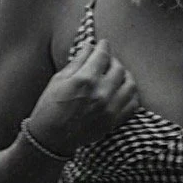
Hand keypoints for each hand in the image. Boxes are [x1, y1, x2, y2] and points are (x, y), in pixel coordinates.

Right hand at [26, 40, 140, 154]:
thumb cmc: (50, 106)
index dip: (103, 47)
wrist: (51, 138)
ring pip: (130, 85)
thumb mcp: (59, 79)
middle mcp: (101, 93)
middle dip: (113, 60)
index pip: (102, 56)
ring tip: (118, 74)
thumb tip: (90, 47)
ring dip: (126, 76)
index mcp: (85, 80)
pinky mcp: (114, 121)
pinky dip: (131, 94)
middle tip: (107, 60)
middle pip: (119, 69)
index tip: (103, 44)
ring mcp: (110, 109)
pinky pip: (133, 104)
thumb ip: (78, 62)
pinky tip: (124, 90)